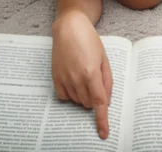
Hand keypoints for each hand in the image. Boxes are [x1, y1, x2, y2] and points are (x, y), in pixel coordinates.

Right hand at [51, 13, 112, 138]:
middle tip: (95, 80)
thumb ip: (107, 81)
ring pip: (78, 101)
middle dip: (95, 98)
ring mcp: (64, 79)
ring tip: (84, 74)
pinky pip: (64, 97)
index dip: (102, 120)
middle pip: (89, 103)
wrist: (69, 28)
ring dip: (84, 95)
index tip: (104, 133)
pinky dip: (71, 94)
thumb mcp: (104, 59)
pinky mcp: (55, 78)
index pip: (99, 103)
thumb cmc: (89, 40)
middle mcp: (76, 79)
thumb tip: (106, 101)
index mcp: (91, 73)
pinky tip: (73, 80)